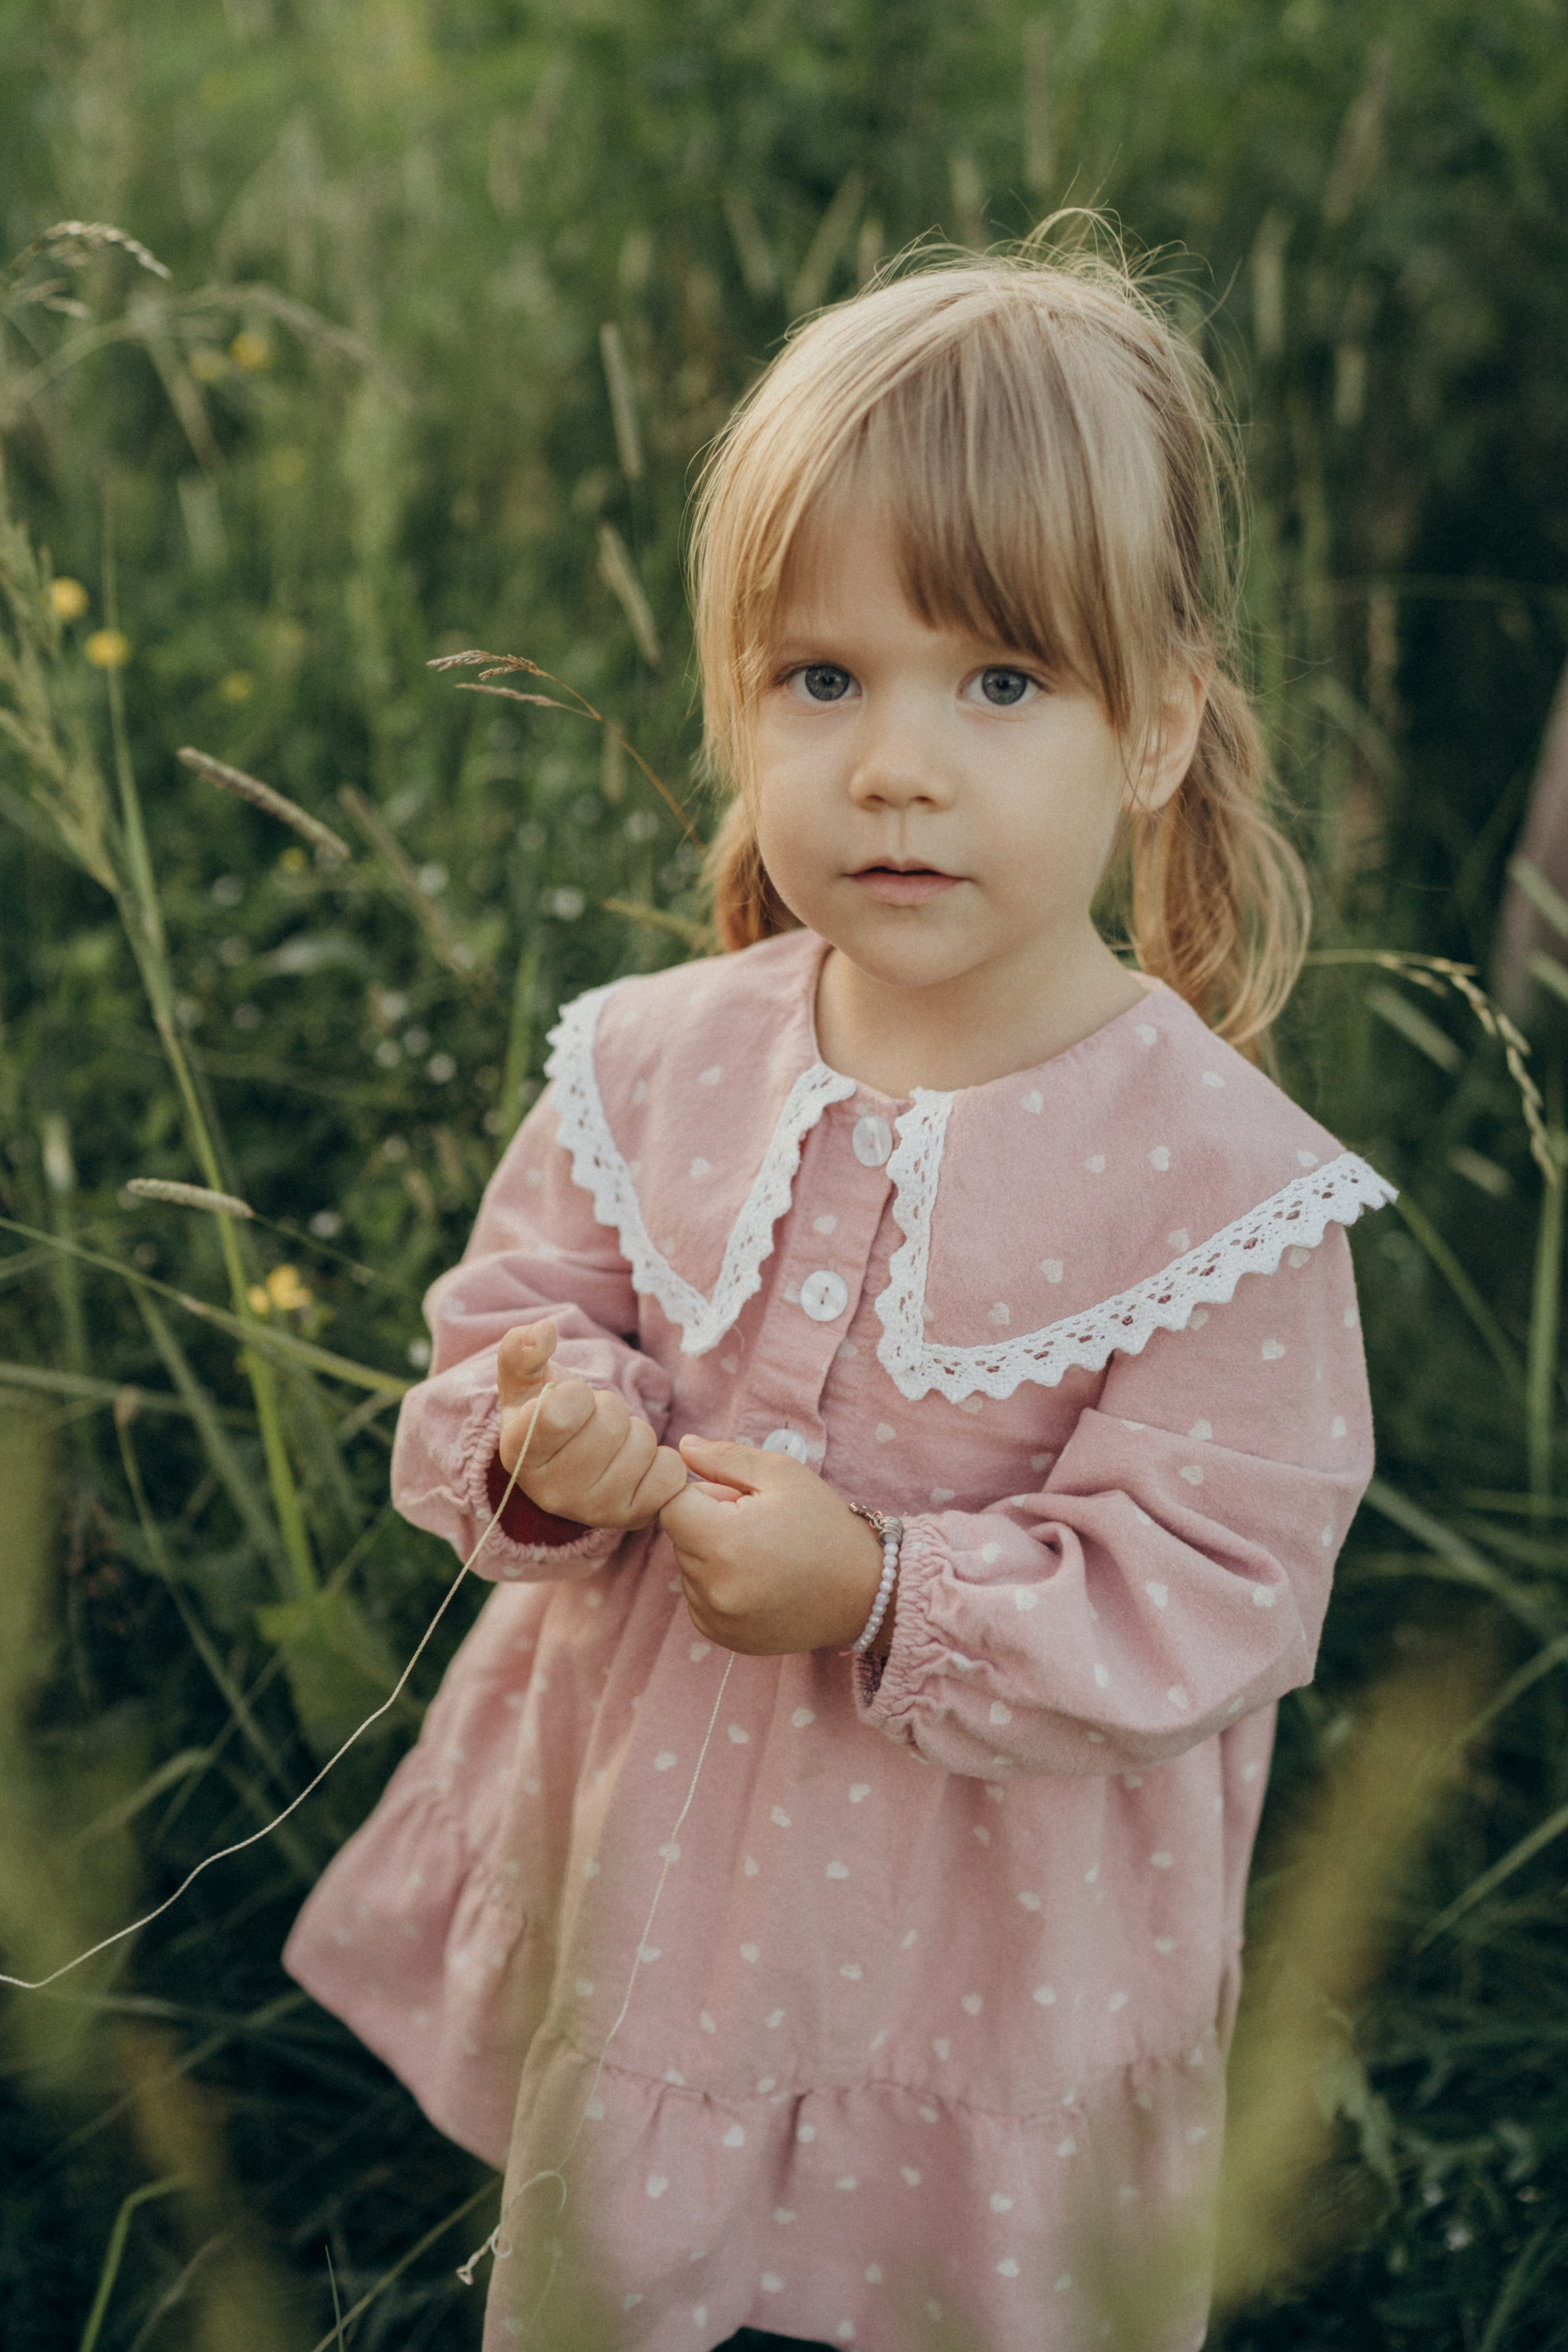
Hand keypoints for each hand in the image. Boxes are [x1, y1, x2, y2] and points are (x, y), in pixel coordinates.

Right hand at [497, 1320, 687, 1528]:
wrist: (572, 1464)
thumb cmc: (548, 1413)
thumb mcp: (526, 1380)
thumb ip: (521, 1350)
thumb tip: (542, 1331)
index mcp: (520, 1455)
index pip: (562, 1409)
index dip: (575, 1393)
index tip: (567, 1405)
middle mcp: (553, 1493)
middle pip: (612, 1423)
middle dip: (610, 1411)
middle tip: (593, 1426)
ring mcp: (594, 1511)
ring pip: (643, 1444)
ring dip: (636, 1434)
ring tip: (613, 1447)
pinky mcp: (634, 1518)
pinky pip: (670, 1473)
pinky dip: (661, 1460)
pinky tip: (636, 1468)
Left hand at [659, 1435, 886, 1655]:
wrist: (864, 1593)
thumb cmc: (825, 1526)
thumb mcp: (782, 1475)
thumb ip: (725, 1459)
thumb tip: (681, 1449)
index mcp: (723, 1541)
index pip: (671, 1505)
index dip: (703, 1493)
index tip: (737, 1499)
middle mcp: (713, 1588)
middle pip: (679, 1538)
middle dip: (708, 1524)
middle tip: (757, 1525)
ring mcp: (717, 1618)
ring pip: (688, 1569)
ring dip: (712, 1557)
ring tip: (761, 1555)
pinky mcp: (723, 1637)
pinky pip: (699, 1599)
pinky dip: (719, 1586)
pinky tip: (757, 1581)